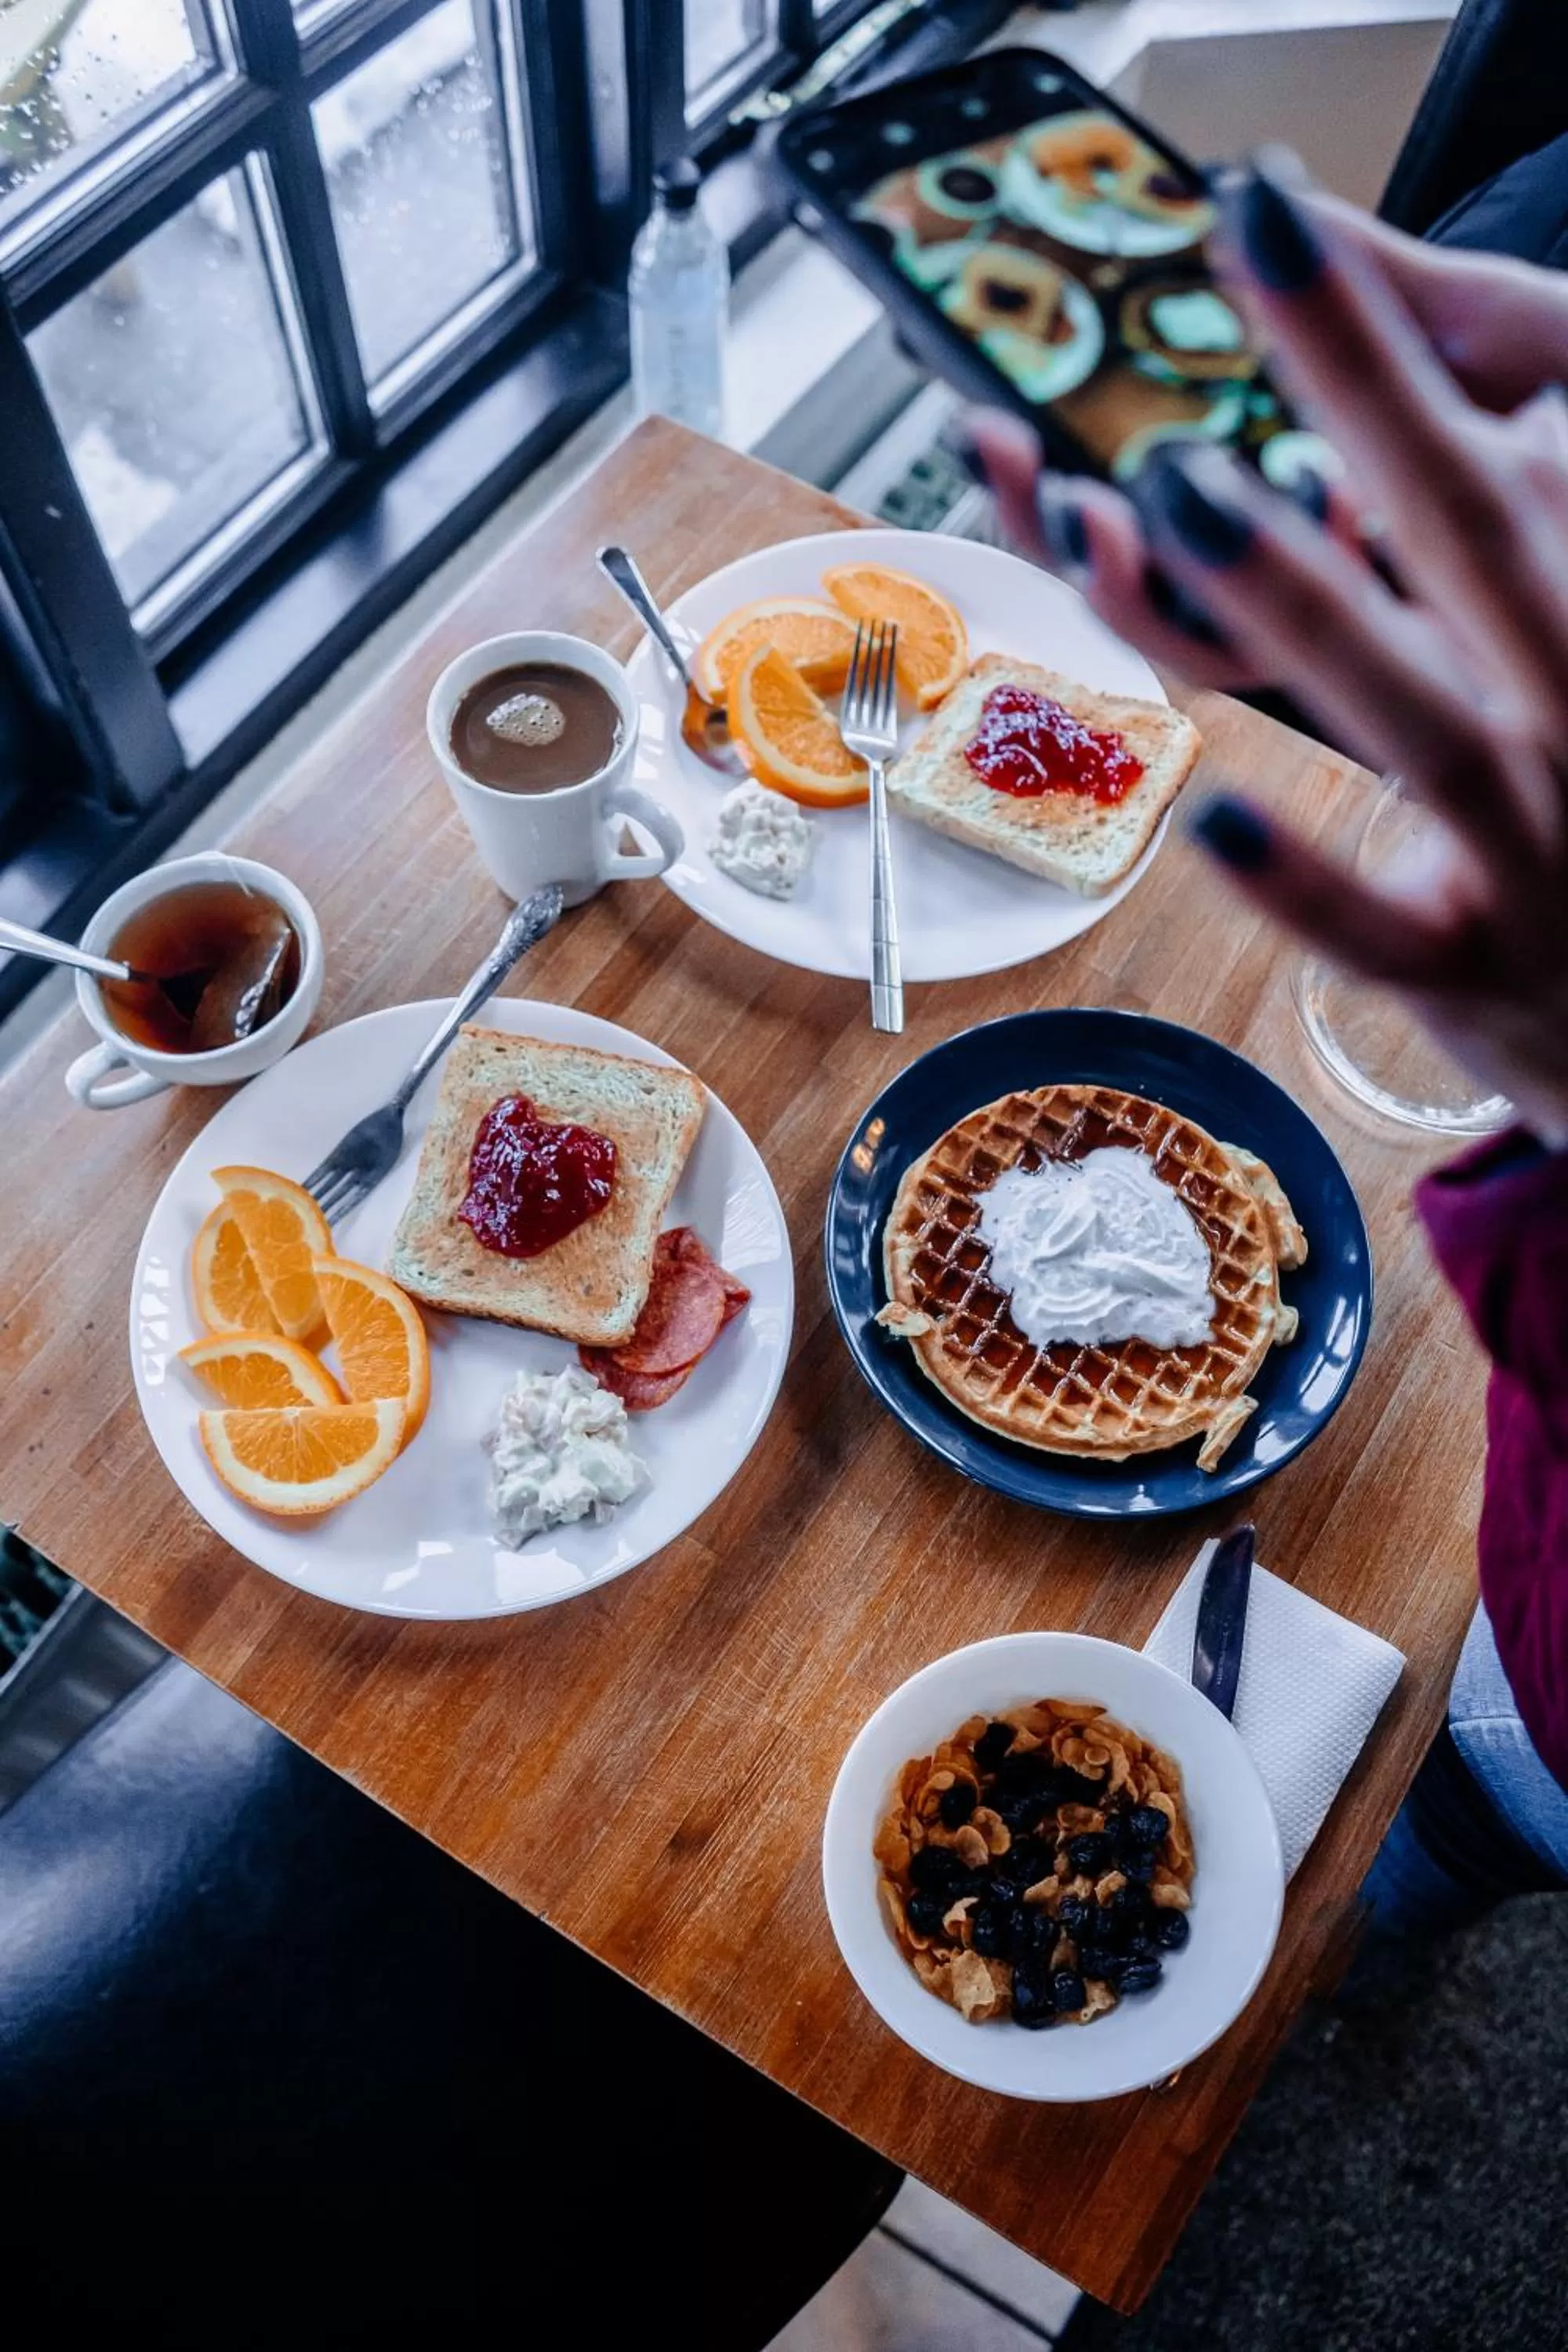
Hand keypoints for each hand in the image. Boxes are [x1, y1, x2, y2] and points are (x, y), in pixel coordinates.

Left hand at [967, 160, 1567, 1146]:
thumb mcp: (1567, 607)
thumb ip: (1503, 496)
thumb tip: (1395, 389)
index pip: (1465, 454)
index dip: (1362, 335)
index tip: (1261, 220)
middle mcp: (1565, 697)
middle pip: (1457, 531)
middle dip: (1352, 402)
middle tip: (1239, 281)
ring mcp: (1529, 840)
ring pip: (1418, 715)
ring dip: (1301, 603)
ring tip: (1176, 500)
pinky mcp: (1478, 964)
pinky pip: (1386, 928)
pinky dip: (1306, 878)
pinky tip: (1215, 814)